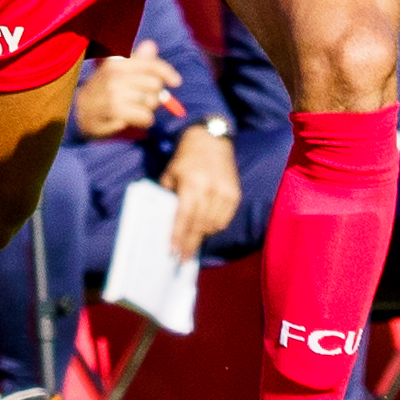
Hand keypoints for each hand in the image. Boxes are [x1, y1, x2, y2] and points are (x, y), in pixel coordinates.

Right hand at [73, 40, 184, 138]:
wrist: (77, 112)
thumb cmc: (103, 90)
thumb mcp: (116, 71)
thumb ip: (137, 60)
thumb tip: (151, 46)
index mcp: (118, 63)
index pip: (151, 65)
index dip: (167, 73)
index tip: (176, 82)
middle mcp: (116, 76)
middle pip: (155, 85)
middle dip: (154, 95)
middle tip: (144, 100)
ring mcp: (114, 94)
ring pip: (151, 103)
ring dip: (148, 109)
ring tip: (135, 110)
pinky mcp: (115, 113)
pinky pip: (145, 118)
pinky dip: (143, 121)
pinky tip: (131, 119)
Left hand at [158, 121, 241, 254]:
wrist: (211, 140)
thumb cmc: (186, 157)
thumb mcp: (170, 174)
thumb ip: (168, 196)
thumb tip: (164, 222)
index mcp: (192, 184)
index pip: (184, 217)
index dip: (179, 236)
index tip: (173, 252)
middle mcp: (210, 189)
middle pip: (199, 225)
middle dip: (190, 243)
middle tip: (182, 259)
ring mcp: (225, 193)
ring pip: (213, 225)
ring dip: (202, 236)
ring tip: (192, 242)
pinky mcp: (234, 194)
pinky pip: (224, 219)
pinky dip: (214, 226)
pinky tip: (205, 228)